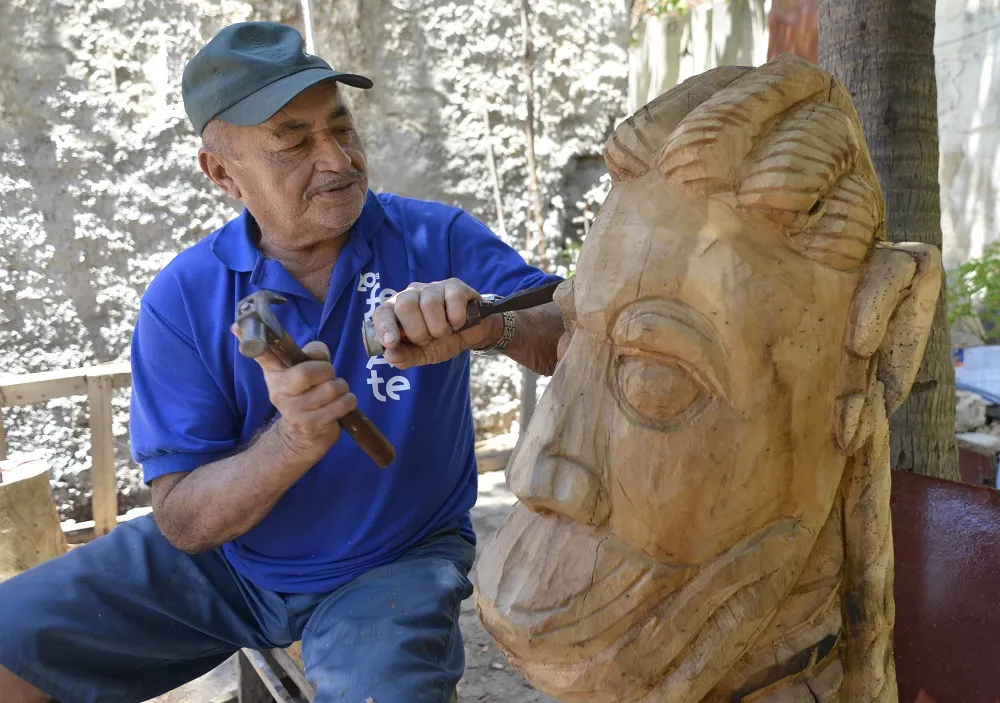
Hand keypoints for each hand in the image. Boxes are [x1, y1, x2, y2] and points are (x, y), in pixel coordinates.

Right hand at [230, 326, 357, 460]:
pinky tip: (341, 403)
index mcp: (274, 373)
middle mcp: (279, 391)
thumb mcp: (303, 371)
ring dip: (341, 386)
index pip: (262, 354)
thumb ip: (312, 355)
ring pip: (332, 388)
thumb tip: (318, 352)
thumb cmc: (306, 393)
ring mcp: (294, 410)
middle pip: (308, 372)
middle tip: (327, 375)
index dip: (251, 339)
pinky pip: (342, 404)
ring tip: (335, 391)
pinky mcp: (312, 424)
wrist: (301, 436)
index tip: (237, 325)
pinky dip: (348, 400)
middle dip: (327, 370)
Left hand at [371, 278, 500, 368]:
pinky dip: (457, 319)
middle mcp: (412, 294)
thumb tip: (390, 355)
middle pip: (405, 305)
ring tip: (445, 332)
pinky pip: (453, 300)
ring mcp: (433, 287)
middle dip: (418, 331)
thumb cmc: (440, 342)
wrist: (470, 336)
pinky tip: (458, 323)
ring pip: (430, 304)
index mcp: (397, 310)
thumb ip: (405, 357)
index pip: (383, 312)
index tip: (391, 342)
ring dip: (440, 328)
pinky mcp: (455, 286)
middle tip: (428, 339)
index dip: (384, 326)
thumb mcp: (422, 354)